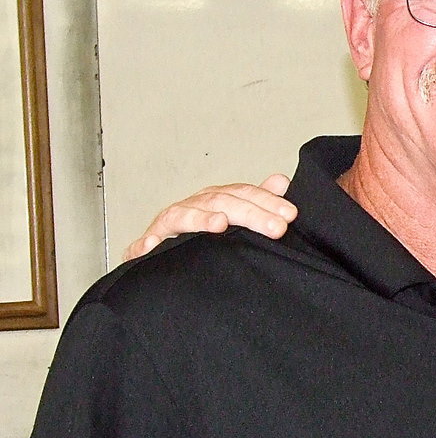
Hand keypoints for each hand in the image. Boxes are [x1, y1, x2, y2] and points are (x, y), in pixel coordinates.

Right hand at [123, 174, 295, 260]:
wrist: (167, 256)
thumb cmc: (205, 234)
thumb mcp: (235, 216)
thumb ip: (257, 201)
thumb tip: (281, 181)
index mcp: (215, 199)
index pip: (242, 194)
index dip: (266, 201)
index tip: (290, 214)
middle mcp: (193, 206)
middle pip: (220, 203)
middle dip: (249, 214)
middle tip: (276, 227)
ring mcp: (169, 225)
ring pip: (184, 216)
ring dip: (201, 219)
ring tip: (220, 224)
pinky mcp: (148, 245)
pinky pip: (143, 246)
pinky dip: (145, 245)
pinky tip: (152, 246)